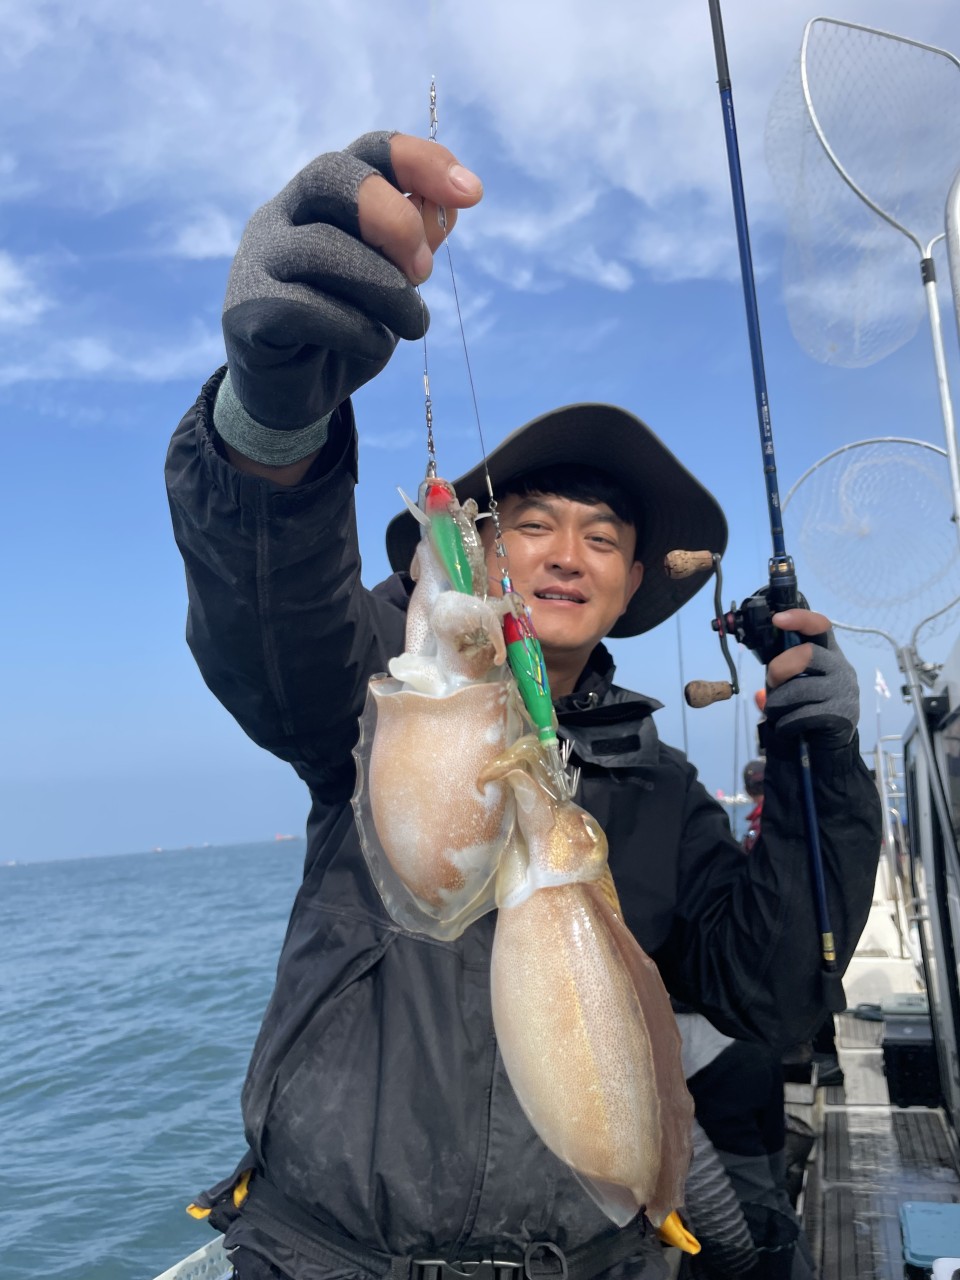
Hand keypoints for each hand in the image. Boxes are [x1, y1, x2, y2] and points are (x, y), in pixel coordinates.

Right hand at [221, 132, 482, 431]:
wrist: (296, 399)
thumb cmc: (345, 332)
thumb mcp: (392, 287)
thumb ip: (414, 246)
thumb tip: (452, 203)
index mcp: (320, 199)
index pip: (367, 151)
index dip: (421, 161)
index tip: (472, 193)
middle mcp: (281, 215)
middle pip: (332, 176)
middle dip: (394, 220)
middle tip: (424, 271)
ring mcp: (257, 260)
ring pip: (323, 248)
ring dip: (387, 289)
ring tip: (414, 323)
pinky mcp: (247, 312)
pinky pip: (306, 308)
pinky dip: (355, 329)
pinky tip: (373, 344)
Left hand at [763, 610, 859, 747]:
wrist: (828, 742)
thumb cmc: (805, 706)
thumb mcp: (788, 688)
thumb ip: (775, 681)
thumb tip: (759, 697)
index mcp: (828, 653)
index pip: (820, 626)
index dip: (800, 619)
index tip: (777, 620)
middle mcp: (841, 667)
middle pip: (806, 654)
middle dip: (779, 669)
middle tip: (772, 682)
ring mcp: (845, 691)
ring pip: (800, 689)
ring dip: (778, 703)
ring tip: (777, 711)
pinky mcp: (842, 714)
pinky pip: (803, 715)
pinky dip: (786, 723)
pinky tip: (787, 726)